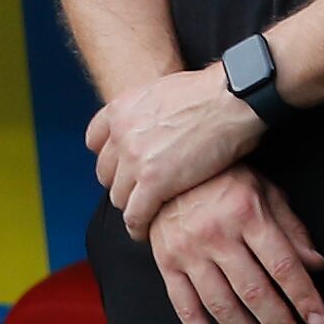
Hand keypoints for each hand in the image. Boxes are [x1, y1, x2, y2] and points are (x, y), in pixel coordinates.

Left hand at [88, 64, 264, 237]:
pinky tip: (145, 232)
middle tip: (139, 193)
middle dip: (121, 183)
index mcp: (119, 109)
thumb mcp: (161, 91)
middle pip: (105, 172)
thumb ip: (147, 111)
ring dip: (132, 206)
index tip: (122, 168)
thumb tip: (154, 124)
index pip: (95, 141)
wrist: (229, 99)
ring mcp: (134, 159)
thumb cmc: (209, 93)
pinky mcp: (153, 183)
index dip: (110, 157)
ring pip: (118, 196)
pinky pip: (134, 215)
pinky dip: (138, 227)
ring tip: (146, 214)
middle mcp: (120, 134)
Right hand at [147, 165, 323, 323]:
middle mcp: (216, 234)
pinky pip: (184, 306)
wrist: (164, 167)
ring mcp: (187, 250)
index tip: (318, 323)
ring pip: (222, 305)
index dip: (304, 297)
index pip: (283, 265)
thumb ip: (291, 229)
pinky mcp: (166, 262)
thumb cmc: (223, 179)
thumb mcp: (264, 191)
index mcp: (246, 213)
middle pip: (255, 292)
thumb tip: (316, 266)